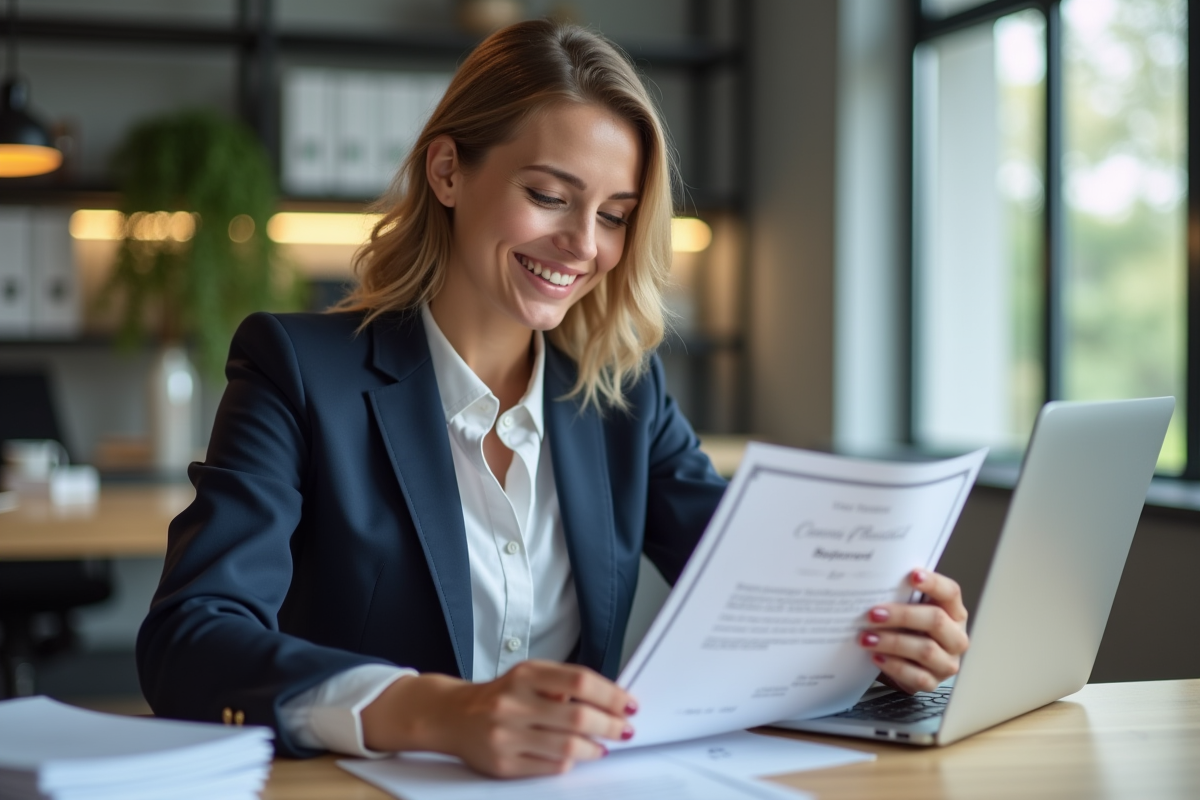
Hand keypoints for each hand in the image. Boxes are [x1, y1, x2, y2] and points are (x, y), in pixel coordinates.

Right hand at [360, 660, 637, 777]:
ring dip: (594, 748)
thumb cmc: (501, 695)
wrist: (453, 716)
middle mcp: (513, 703)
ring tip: (602, 746)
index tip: (629, 704)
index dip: (611, 694)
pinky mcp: (502, 763)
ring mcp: (506, 735)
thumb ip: (564, 683)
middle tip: (624, 729)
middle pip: (578, 717)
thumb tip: (612, 700)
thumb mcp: (529, 675)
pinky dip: (569, 762)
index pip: (580, 681)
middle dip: (610, 725)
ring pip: (567, 747)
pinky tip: (576, 756)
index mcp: (525, 675)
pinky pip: (549, 767)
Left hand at [858, 568, 968, 693]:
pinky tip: (876, 657)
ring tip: (867, 638)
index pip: (950, 593)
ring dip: (892, 642)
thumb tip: (874, 584)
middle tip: (873, 614)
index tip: (912, 575)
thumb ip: (903, 597)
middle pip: (936, 620)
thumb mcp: (910, 611)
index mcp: (954, 613)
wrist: (907, 665)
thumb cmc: (909, 630)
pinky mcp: (934, 682)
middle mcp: (955, 637)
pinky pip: (917, 676)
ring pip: (925, 650)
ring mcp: (947, 662)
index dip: (933, 583)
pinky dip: (894, 666)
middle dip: (902, 615)